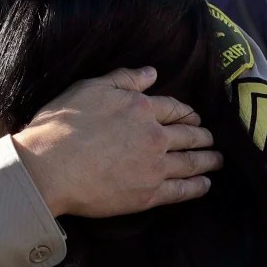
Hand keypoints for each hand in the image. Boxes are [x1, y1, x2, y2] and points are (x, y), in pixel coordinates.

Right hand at [12, 67, 218, 216]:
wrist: (49, 166)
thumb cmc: (62, 126)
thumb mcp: (89, 89)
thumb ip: (123, 79)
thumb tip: (152, 72)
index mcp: (141, 108)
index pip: (174, 108)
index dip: (187, 113)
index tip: (194, 117)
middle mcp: (155, 136)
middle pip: (189, 135)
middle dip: (202, 136)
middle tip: (209, 138)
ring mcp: (155, 166)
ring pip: (191, 162)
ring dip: (208, 160)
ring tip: (216, 160)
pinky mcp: (149, 194)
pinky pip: (182, 190)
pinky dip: (197, 187)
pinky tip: (204, 185)